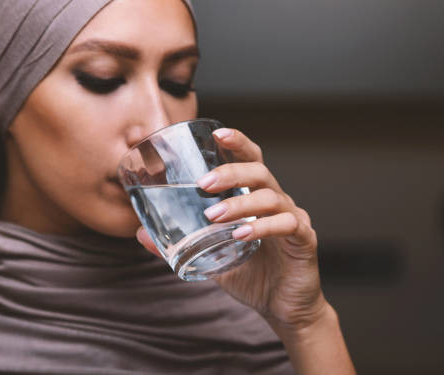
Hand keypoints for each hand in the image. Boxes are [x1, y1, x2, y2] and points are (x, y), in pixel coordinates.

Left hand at [136, 127, 327, 331]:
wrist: (282, 307)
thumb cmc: (250, 275)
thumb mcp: (210, 256)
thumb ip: (181, 242)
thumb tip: (140, 233)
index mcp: (257, 198)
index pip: (250, 160)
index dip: (237, 143)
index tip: (217, 134)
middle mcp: (278, 202)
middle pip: (260, 171)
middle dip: (231, 172)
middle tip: (204, 182)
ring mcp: (294, 219)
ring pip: (271, 197)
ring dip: (240, 203)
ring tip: (213, 217)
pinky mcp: (304, 241)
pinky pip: (287, 225)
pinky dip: (262, 228)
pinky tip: (240, 235)